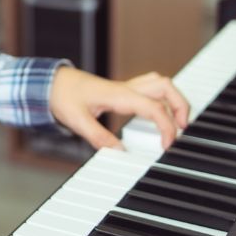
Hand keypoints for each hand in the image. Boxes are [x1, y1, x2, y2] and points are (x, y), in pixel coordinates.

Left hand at [48, 66, 190, 149]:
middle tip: (183, 129)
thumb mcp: (78, 121)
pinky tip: (161, 115)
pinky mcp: (123, 91)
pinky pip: (151, 88)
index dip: (166, 126)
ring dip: (174, 100)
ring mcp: (126, 87)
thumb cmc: (63, 96)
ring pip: (161, 84)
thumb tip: (120, 152)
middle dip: (181, 106)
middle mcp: (127, 88)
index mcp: (119, 95)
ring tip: (178, 122)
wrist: (52, 83)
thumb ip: (100, 137)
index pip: (154, 107)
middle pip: (166, 87)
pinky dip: (163, 99)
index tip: (167, 145)